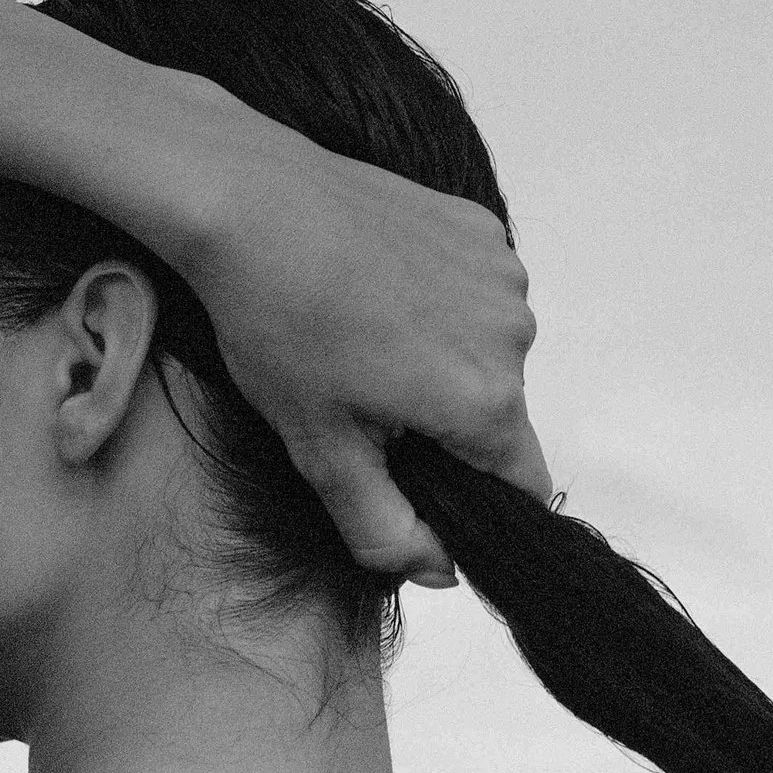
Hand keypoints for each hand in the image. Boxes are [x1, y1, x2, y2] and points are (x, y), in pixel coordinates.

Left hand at [179, 115, 553, 583]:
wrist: (249, 202)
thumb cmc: (277, 324)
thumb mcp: (321, 451)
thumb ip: (386, 529)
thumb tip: (439, 570)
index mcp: (485, 403)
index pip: (522, 489)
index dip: (474, 502)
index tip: (417, 482)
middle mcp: (515, 337)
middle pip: (500, 419)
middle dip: (445, 425)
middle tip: (360, 396)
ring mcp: (503, 275)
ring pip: (489, 354)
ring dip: (443, 362)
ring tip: (364, 335)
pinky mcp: (481, 229)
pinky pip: (478, 294)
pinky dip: (441, 304)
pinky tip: (380, 288)